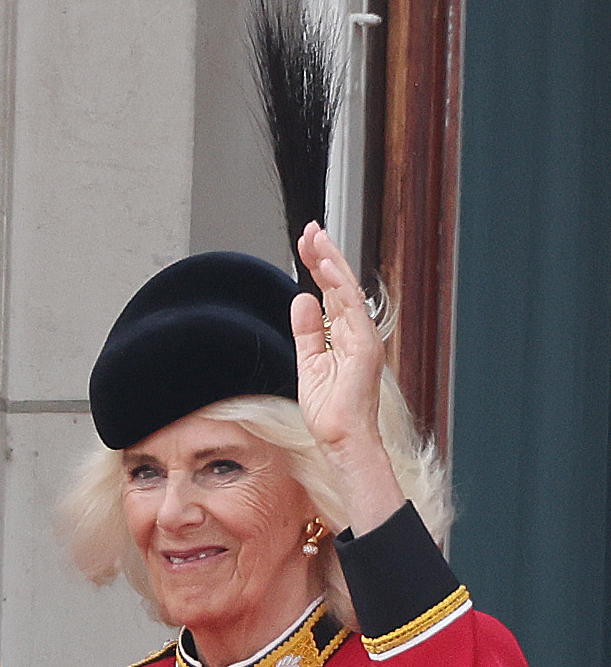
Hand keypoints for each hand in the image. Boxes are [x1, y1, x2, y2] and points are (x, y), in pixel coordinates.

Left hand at [291, 221, 404, 534]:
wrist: (340, 438)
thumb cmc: (330, 408)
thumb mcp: (310, 362)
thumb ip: (307, 331)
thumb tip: (301, 300)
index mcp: (345, 334)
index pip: (332, 291)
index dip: (320, 266)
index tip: (307, 242)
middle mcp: (358, 332)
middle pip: (341, 284)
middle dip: (325, 255)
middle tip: (311, 228)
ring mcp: (364, 338)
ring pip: (348, 291)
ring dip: (331, 264)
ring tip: (317, 239)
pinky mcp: (365, 349)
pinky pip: (352, 312)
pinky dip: (339, 289)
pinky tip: (326, 269)